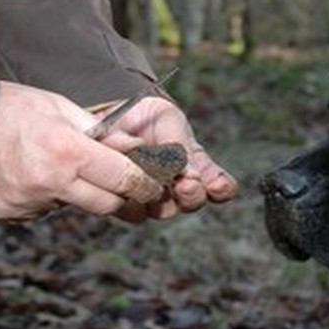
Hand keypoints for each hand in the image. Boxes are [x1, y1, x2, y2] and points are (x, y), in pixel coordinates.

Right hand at [0, 82, 163, 220]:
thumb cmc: (9, 108)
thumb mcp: (59, 107)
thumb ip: (99, 132)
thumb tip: (135, 148)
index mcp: (68, 152)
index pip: (125, 179)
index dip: (145, 183)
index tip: (153, 182)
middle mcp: (52, 183)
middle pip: (107, 204)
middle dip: (120, 195)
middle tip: (120, 181)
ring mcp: (30, 204)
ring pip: (74, 207)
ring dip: (78, 192)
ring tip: (57, 164)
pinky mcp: (13, 215)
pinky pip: (44, 211)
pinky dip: (46, 197)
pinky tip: (30, 174)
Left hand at [99, 96, 238, 220]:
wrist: (107, 118)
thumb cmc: (144, 117)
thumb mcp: (166, 118)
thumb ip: (177, 143)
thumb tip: (185, 170)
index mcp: (195, 166)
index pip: (219, 185)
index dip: (222, 188)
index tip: (218, 186)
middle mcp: (177, 188)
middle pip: (192, 201)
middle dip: (192, 195)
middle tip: (186, 185)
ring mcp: (151, 198)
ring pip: (163, 210)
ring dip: (162, 198)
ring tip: (154, 182)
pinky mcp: (125, 205)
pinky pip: (132, 211)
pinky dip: (132, 199)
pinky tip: (128, 189)